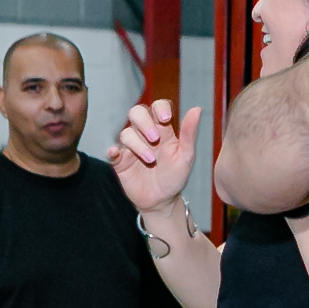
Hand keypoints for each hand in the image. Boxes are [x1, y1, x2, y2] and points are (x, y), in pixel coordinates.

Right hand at [111, 98, 201, 217]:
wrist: (162, 200)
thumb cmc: (175, 176)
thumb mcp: (185, 155)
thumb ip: (189, 133)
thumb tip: (197, 109)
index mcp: (163, 129)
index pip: (158, 107)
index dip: (160, 108)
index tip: (166, 118)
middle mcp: (145, 134)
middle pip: (137, 112)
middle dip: (144, 122)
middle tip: (155, 138)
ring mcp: (131, 147)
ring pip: (126, 132)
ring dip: (137, 144)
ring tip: (150, 160)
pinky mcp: (120, 161)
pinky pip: (111, 151)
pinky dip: (112, 151)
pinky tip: (115, 153)